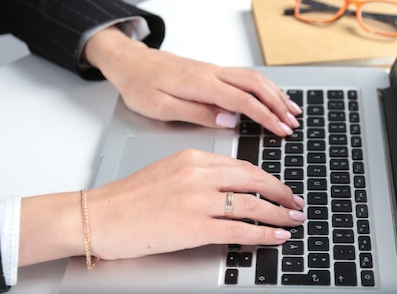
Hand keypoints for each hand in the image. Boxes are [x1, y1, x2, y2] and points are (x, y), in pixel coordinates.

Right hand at [19, 150, 305, 265]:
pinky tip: (275, 237)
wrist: (101, 215)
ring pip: (252, 205)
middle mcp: (199, 175)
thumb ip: (198, 176)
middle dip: (280, 194)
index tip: (280, 187)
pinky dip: (263, 234)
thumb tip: (228, 189)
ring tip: (293, 221)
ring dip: (278, 214)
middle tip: (296, 203)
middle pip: (253, 181)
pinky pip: (239, 230)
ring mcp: (198, 201)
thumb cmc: (128, 198)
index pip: (242, 165)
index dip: (267, 178)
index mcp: (193, 158)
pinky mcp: (194, 227)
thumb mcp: (167, 172)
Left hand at [83, 26, 301, 135]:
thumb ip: (196, 113)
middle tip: (293, 123)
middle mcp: (212, 73)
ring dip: (275, 93)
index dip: (266, 116)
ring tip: (292, 110)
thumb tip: (228, 120)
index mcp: (201, 83)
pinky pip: (246, 76)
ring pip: (254, 77)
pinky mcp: (212, 71)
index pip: (243, 100)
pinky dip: (264, 86)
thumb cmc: (139, 85)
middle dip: (278, 104)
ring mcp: (214, 69)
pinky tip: (271, 96)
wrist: (129, 61)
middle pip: (256, 84)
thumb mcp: (160, 107)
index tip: (281, 130)